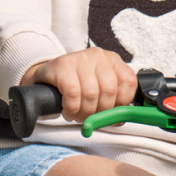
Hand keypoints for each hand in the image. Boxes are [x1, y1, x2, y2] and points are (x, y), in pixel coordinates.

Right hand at [21, 49, 138, 122]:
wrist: (47, 76)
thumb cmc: (76, 84)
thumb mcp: (98, 89)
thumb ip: (112, 102)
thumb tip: (120, 120)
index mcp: (113, 61)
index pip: (128, 83)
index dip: (121, 103)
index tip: (110, 113)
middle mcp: (99, 56)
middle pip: (109, 90)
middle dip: (100, 112)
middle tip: (90, 118)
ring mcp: (81, 58)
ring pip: (91, 93)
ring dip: (84, 112)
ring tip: (78, 116)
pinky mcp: (63, 64)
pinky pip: (73, 94)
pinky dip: (71, 109)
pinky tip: (68, 112)